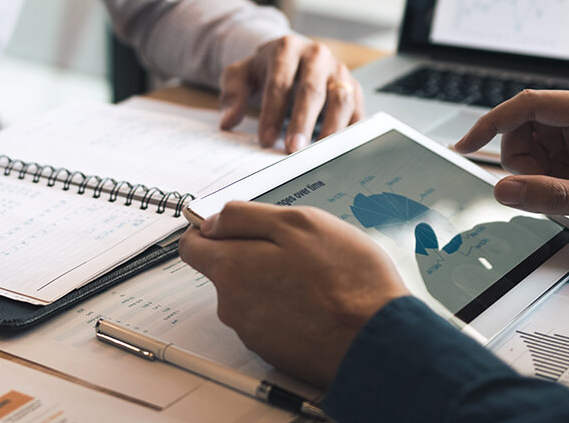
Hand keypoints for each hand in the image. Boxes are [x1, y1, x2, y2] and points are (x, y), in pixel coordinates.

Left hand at [178, 202, 408, 387]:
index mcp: (231, 269)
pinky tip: (318, 301)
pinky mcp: (273, 351)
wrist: (377, 343)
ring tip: (315, 276)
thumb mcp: (298, 222)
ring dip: (273, 280)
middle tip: (294, 248)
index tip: (232, 224)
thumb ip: (245, 216)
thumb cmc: (346, 282)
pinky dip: (287, 306)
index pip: (192, 246)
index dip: (210, 229)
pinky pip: (270, 317)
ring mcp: (252, 332)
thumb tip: (213, 221)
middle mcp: (232, 305)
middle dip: (251, 253)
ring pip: (250, 293)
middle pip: (224, 269)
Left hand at [219, 36, 362, 153]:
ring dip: (331, 127)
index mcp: (287, 48)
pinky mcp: (354, 87)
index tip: (266, 139)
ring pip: (341, 97)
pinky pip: (357, 109)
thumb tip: (228, 122)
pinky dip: (349, 130)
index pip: (280, 82)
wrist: (291, 57)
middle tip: (292, 150)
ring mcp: (339, 70)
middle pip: (312, 90)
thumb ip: (232, 95)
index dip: (272, 113)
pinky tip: (338, 149)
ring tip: (319, 152)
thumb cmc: (266, 70)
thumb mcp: (241, 75)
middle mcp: (317, 55)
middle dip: (302, 122)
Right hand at [455, 90, 568, 245]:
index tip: (466, 145)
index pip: (530, 105)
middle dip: (524, 161)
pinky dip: (549, 177)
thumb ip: (554, 197)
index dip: (492, 124)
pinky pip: (547, 156)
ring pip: (532, 142)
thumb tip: (505, 190)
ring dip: (537, 172)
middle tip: (544, 189)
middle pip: (526, 125)